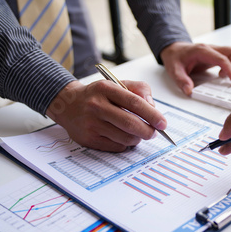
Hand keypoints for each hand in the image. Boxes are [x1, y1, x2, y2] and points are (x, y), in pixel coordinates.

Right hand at [46, 80, 166, 151]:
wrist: (68, 104)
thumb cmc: (99, 95)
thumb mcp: (118, 84)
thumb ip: (139, 90)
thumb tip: (152, 107)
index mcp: (106, 89)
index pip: (135, 103)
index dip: (152, 115)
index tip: (163, 123)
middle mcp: (96, 106)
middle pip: (130, 123)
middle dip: (148, 131)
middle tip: (154, 133)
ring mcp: (91, 124)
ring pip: (125, 138)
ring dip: (137, 139)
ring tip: (138, 134)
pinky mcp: (88, 139)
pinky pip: (116, 147)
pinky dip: (125, 144)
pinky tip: (123, 137)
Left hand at [160, 41, 230, 94]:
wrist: (173, 50)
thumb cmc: (174, 57)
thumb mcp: (173, 70)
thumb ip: (181, 80)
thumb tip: (189, 90)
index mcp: (202, 51)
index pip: (223, 59)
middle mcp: (211, 49)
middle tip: (226, 79)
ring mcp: (214, 52)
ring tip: (222, 77)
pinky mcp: (216, 56)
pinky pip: (230, 59)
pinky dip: (230, 67)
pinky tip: (221, 75)